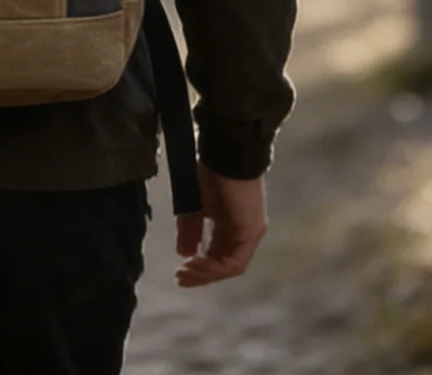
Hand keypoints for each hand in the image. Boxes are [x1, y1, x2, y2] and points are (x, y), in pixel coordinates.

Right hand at [175, 164, 266, 287]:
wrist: (227, 153)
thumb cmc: (211, 172)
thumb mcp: (195, 205)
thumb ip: (190, 229)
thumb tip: (184, 253)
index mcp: (232, 223)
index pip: (218, 252)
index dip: (199, 265)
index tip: (180, 269)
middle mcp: (244, 231)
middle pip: (224, 263)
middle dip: (201, 273)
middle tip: (180, 278)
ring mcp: (250, 232)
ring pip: (229, 265)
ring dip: (206, 273)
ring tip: (185, 273)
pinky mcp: (252, 232)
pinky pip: (234, 261)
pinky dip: (215, 267)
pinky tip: (196, 264)